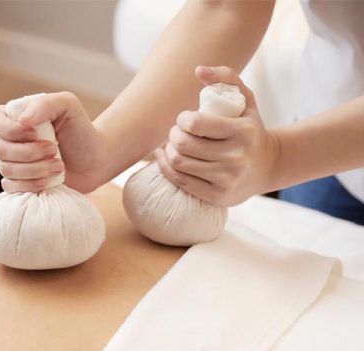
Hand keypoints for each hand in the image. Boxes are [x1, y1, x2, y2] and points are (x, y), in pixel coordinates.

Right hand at [0, 91, 110, 193]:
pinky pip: (11, 187)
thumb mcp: (68, 106)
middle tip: (54, 150)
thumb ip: (45, 104)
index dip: (8, 129)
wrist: (94, 160)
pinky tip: (50, 180)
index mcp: (14, 118)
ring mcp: (12, 163)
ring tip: (59, 166)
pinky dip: (31, 185)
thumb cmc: (80, 131)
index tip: (34, 133)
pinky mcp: (18, 183)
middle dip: (29, 152)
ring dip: (35, 169)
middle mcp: (9, 140)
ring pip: (6, 170)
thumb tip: (23, 121)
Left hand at [155, 66, 280, 206]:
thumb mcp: (246, 100)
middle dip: (173, 135)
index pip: (196, 124)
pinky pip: (180, 181)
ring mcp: (227, 179)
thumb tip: (198, 71)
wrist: (268, 166)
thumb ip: (226, 77)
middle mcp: (236, 157)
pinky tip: (165, 158)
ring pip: (178, 163)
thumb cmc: (250, 128)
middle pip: (183, 144)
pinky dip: (166, 168)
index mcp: (243, 131)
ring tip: (173, 145)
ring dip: (168, 151)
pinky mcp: (217, 196)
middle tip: (176, 132)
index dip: (182, 120)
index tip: (184, 119)